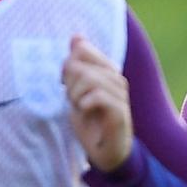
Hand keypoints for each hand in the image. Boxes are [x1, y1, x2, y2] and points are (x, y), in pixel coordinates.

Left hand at [63, 37, 133, 171]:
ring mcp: (120, 94)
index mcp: (106, 69)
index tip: (65, 83)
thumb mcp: (76, 90)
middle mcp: (116, 78)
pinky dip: (85, 103)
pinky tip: (85, 111)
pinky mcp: (120, 111)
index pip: (82, 49)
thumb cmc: (91, 120)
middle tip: (74, 100)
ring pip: (89, 79)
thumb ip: (76, 65)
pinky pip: (98, 96)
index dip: (68, 65)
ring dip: (76, 95)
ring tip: (80, 107)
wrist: (105, 150)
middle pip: (79, 65)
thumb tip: (76, 36)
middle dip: (69, 84)